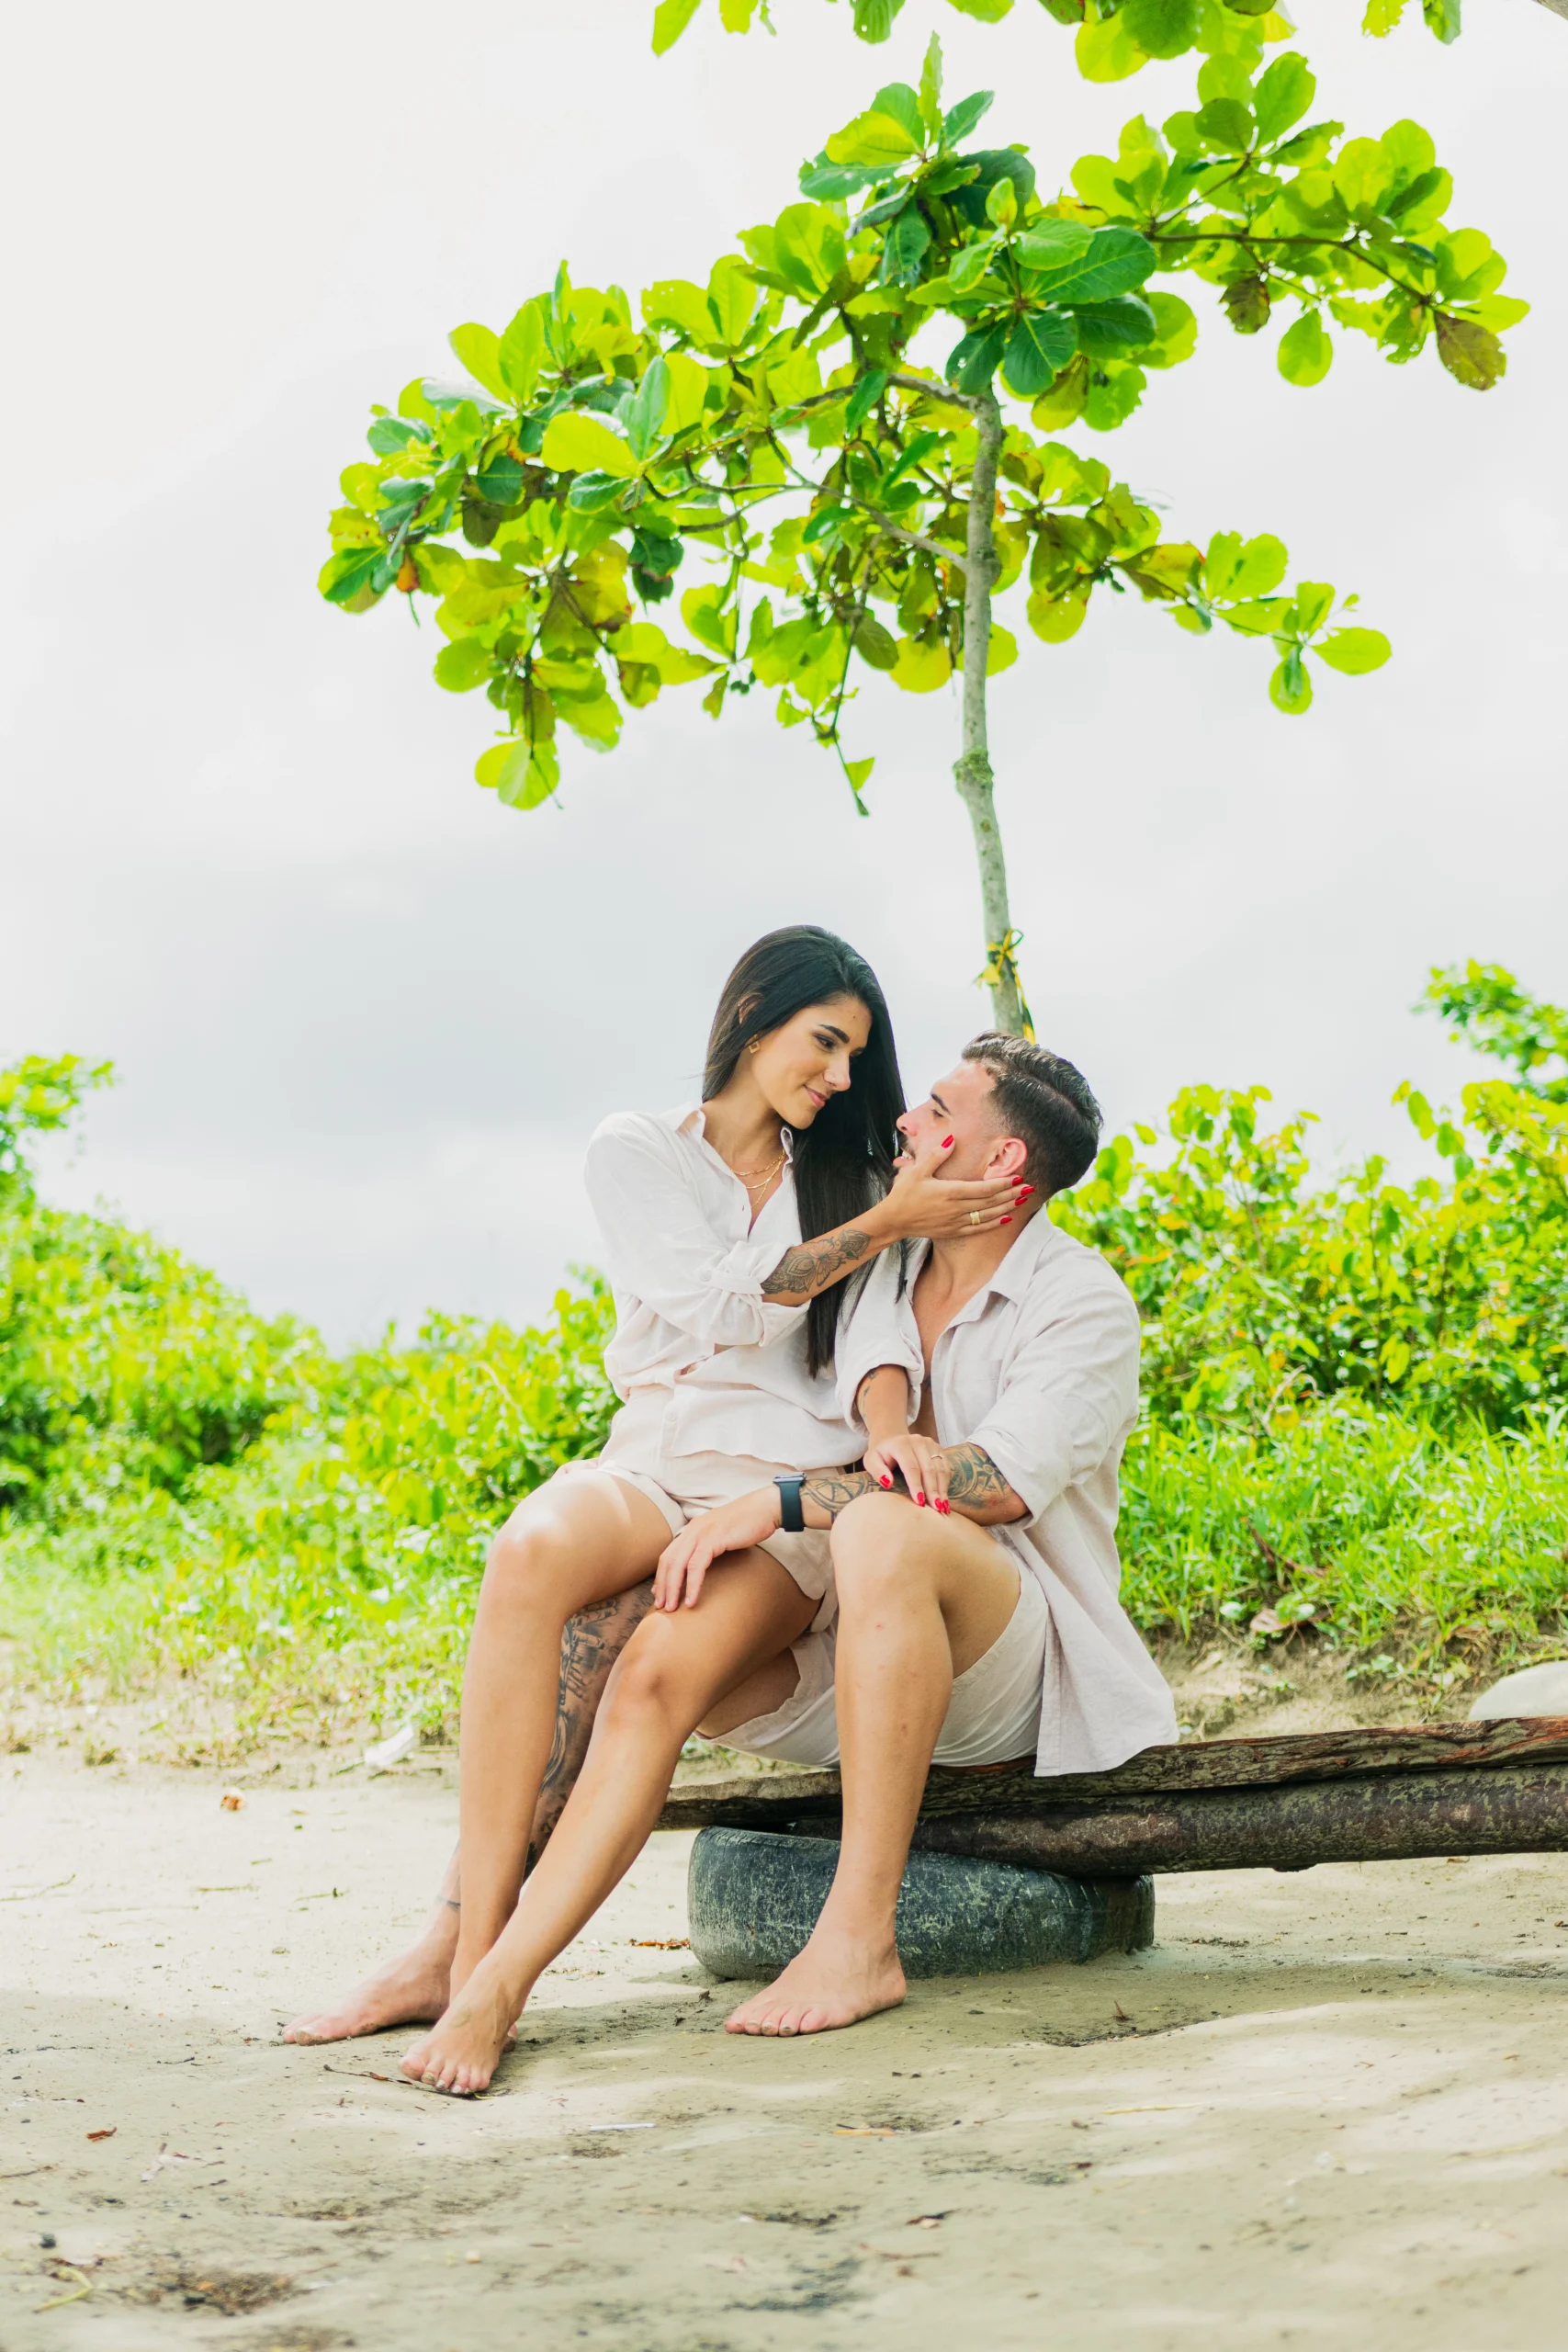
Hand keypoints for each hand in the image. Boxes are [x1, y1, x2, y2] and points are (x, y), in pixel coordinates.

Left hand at [653, 1486, 782, 1610]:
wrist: (765, 1508)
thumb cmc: (748, 1523)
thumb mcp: (722, 1534)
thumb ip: (709, 1546)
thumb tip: (701, 1566)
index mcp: (692, 1529)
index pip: (668, 1555)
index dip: (661, 1576)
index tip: (659, 1595)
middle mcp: (692, 1529)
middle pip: (668, 1561)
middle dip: (662, 1586)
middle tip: (660, 1606)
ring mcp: (701, 1533)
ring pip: (678, 1564)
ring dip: (673, 1589)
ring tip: (671, 1608)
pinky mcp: (713, 1539)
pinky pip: (697, 1566)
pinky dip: (692, 1585)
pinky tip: (692, 1600)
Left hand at [863, 1431, 949, 1513]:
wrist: (891, 1439)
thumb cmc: (881, 1455)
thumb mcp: (871, 1461)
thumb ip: (877, 1471)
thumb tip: (889, 1483)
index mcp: (900, 1444)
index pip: (911, 1467)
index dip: (916, 1486)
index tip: (920, 1502)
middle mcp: (918, 1441)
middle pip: (928, 1469)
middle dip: (933, 1490)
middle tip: (936, 1509)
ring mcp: (930, 1444)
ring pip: (940, 1468)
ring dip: (942, 1489)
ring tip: (943, 1507)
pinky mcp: (938, 1449)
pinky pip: (946, 1467)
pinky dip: (946, 1483)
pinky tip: (945, 1497)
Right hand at [881, 1132, 1029, 1241]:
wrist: (893, 1220)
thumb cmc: (904, 1194)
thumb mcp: (917, 1171)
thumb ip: (936, 1156)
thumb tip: (951, 1139)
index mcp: (950, 1192)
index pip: (984, 1188)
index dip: (1003, 1183)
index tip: (1018, 1176)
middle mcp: (957, 1208)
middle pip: (991, 1201)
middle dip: (1011, 1194)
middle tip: (1029, 1187)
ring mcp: (956, 1222)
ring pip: (988, 1215)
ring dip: (1007, 1208)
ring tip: (1022, 1200)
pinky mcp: (953, 1231)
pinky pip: (978, 1228)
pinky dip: (993, 1224)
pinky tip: (1005, 1219)